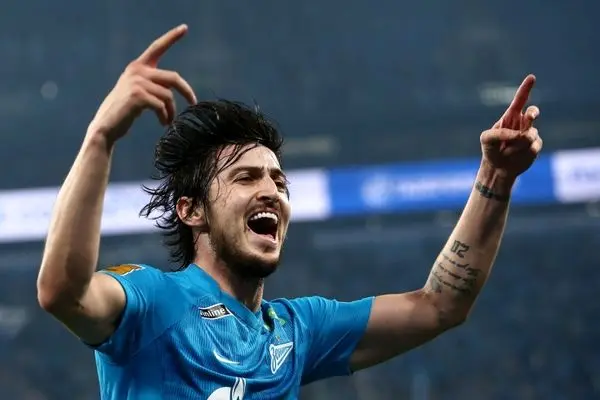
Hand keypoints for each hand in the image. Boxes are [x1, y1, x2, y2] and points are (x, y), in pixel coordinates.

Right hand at [88, 24, 196, 144]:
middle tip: (193, 103)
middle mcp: (137, 70)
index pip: (157, 47)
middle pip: (174, 77)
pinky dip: (165, 116)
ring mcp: (137, 82)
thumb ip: (153, 83)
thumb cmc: (125, 111)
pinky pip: (162, 105)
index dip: (172, 37)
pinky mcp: (138, 96)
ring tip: (167, 120)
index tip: (185, 28)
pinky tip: (163, 123)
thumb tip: (176, 86)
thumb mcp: (139, 91)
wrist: (107, 126)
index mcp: (138, 66)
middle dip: (186, 91)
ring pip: (168, 95)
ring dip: (171, 111)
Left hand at [480, 74, 542, 177]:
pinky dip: (522, 153)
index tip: (531, 77)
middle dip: (533, 114)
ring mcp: (530, 134)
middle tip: (529, 117)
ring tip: (508, 151)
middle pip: (533, 113)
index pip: (519, 100)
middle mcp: (522, 123)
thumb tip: (519, 134)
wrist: (498, 168)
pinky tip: (516, 156)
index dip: (526, 89)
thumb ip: (499, 133)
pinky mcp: (535, 146)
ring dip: (518, 144)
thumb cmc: (490, 150)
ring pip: (530, 135)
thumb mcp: (486, 139)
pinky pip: (533, 147)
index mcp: (510, 118)